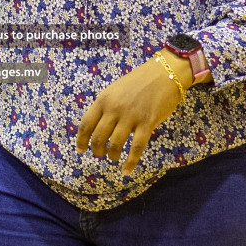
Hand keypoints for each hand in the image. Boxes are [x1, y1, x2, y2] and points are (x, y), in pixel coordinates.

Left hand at [76, 54, 182, 175]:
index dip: (81, 140)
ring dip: (112, 155)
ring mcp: (131, 116)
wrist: (164, 73)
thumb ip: (106, 107)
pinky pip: (136, 148)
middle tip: (100, 155)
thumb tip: (97, 128)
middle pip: (99, 137)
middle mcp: (114, 109)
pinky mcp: (147, 123)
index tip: (80, 150)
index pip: (86, 124)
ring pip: (115, 144)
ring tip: (113, 158)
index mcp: (103, 100)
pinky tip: (126, 171)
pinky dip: (130, 162)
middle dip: (97, 150)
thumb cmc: (139, 82)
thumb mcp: (115, 90)